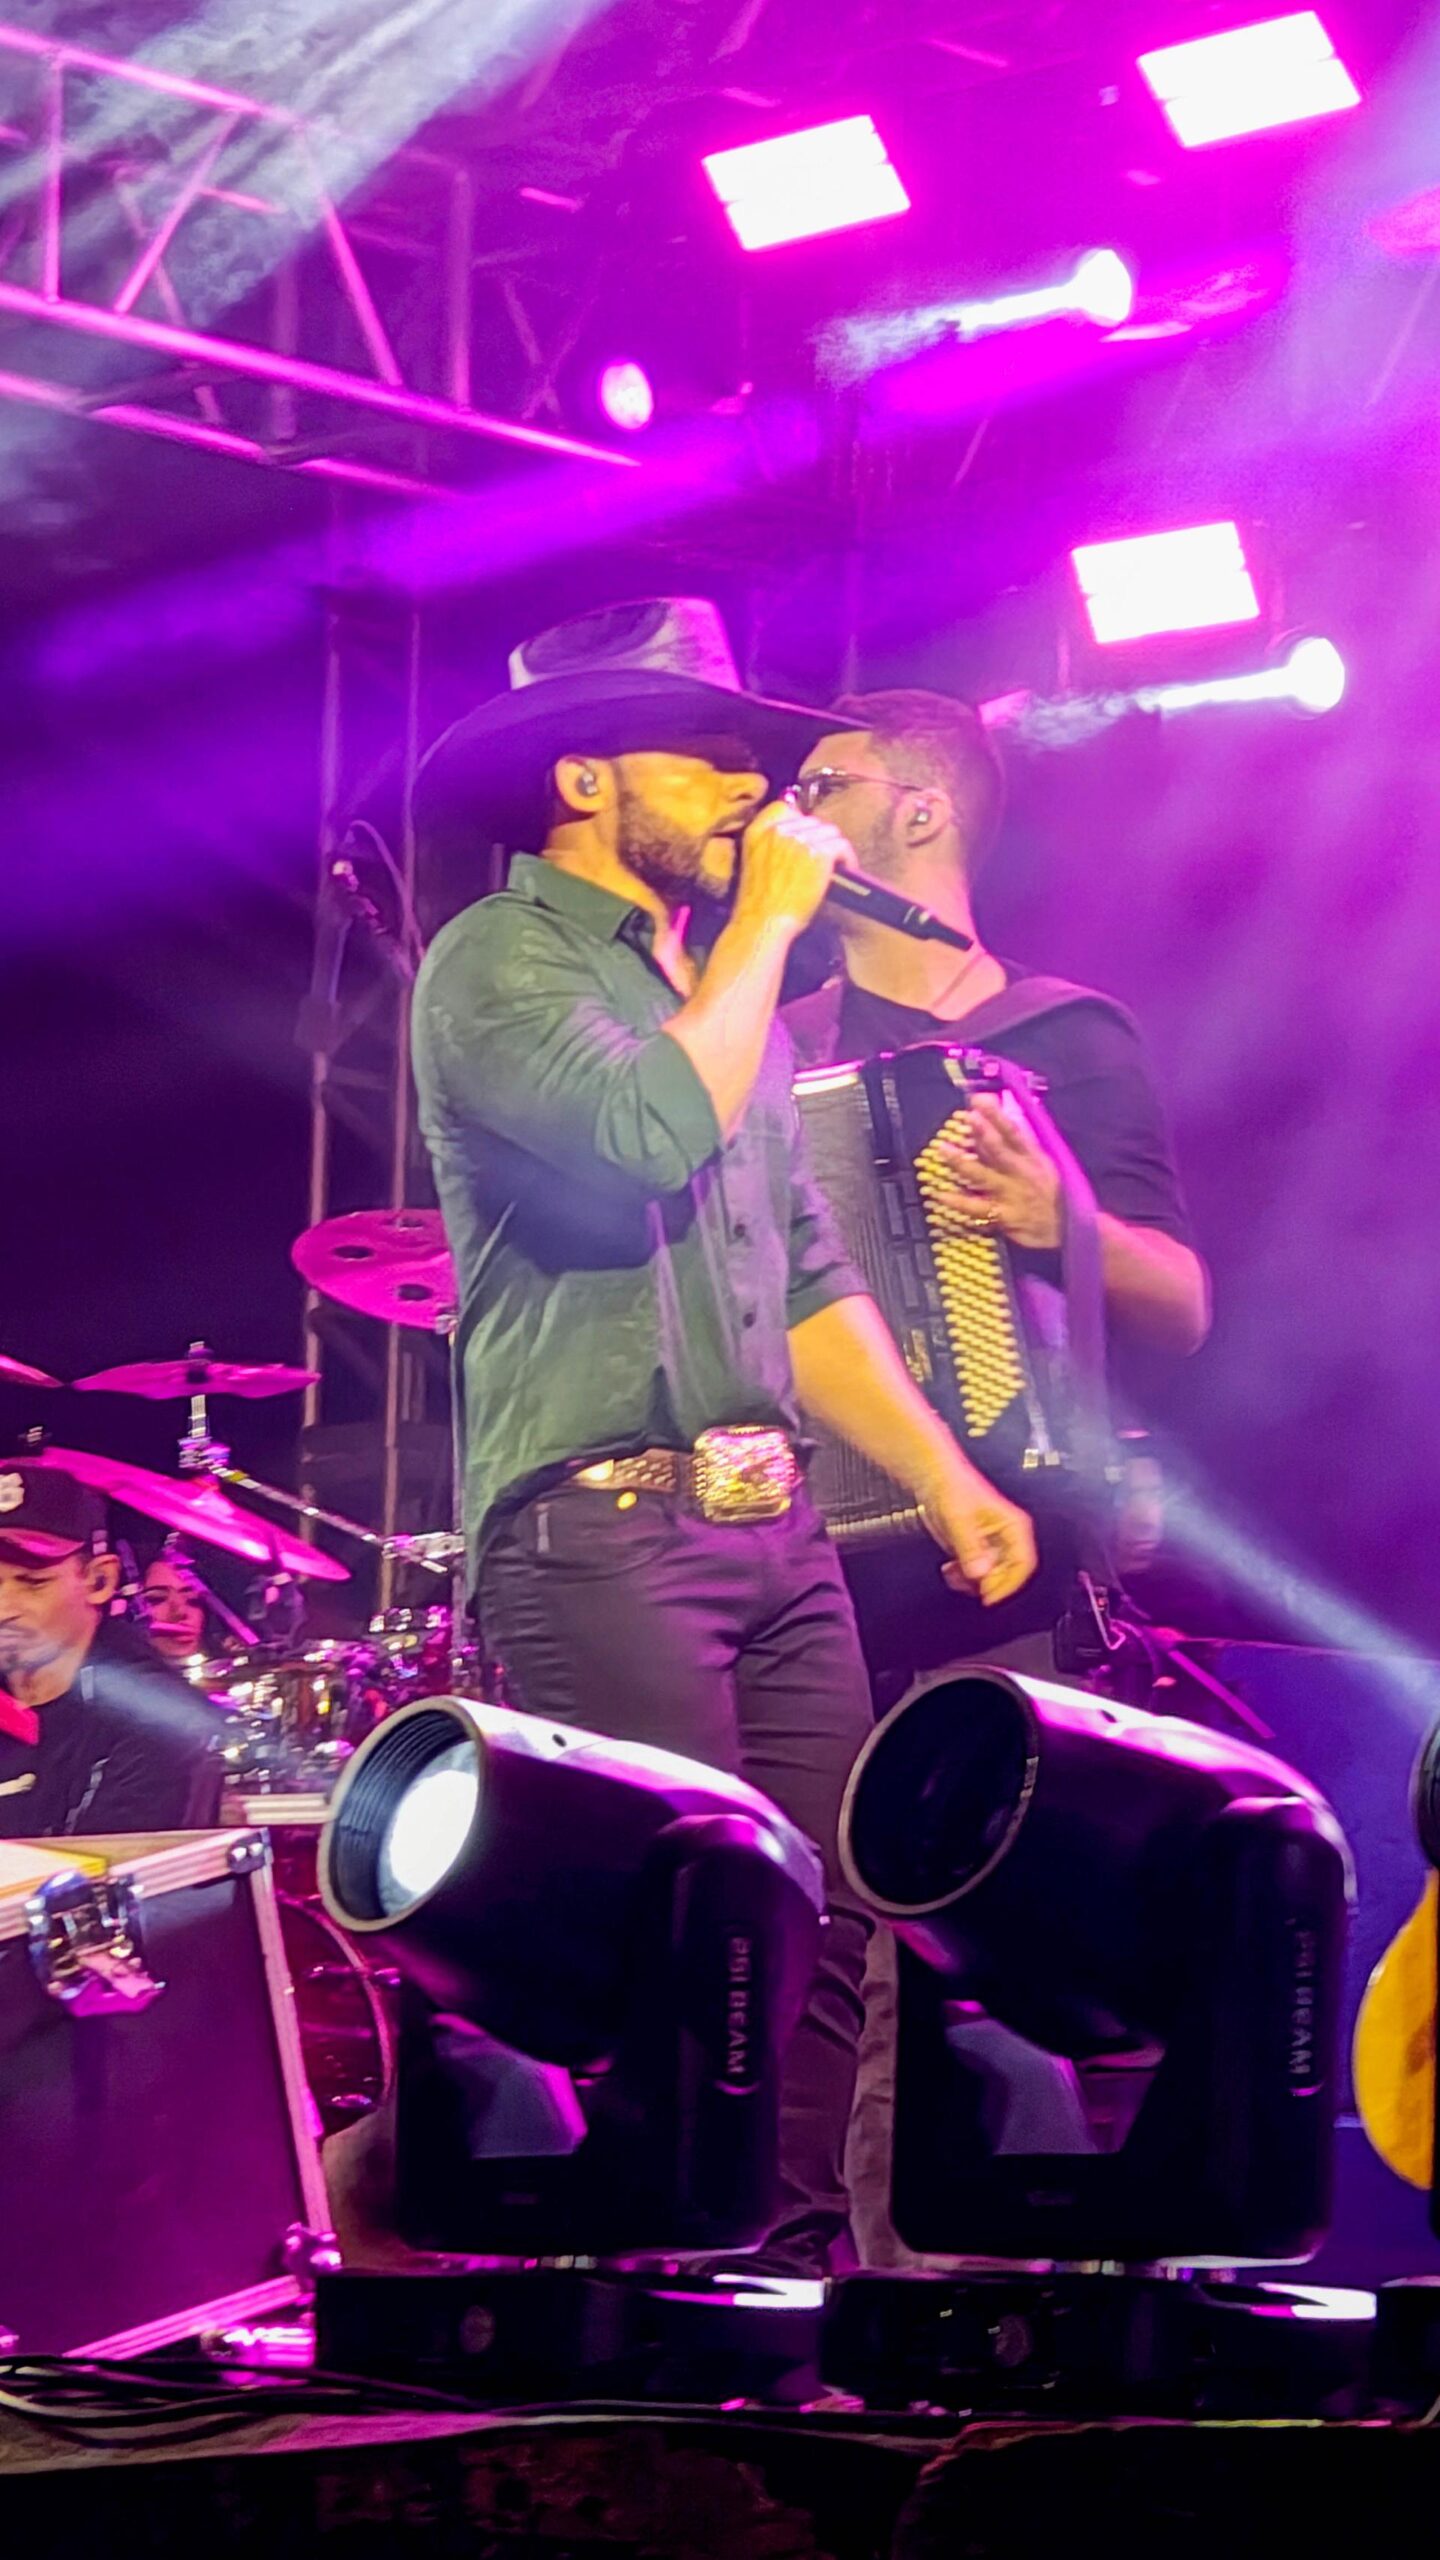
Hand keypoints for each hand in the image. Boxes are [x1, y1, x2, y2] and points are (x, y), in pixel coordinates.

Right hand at [731, 801, 844, 939]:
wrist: (765, 923)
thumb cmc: (760, 904)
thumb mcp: (753, 864)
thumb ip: (769, 845)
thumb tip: (798, 836)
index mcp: (757, 831)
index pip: (784, 807)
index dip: (799, 821)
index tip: (806, 836)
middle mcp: (778, 830)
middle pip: (811, 821)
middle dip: (819, 839)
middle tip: (823, 858)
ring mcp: (799, 839)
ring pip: (830, 831)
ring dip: (834, 848)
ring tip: (836, 865)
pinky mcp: (819, 852)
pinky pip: (841, 845)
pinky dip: (848, 858)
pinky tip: (846, 869)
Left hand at [918, 1464, 1037, 1605]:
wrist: (934, 1480)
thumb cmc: (953, 1488)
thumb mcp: (960, 1519)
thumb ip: (970, 1547)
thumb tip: (979, 1573)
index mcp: (1015, 1527)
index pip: (1024, 1564)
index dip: (1009, 1584)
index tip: (989, 1595)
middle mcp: (1007, 1539)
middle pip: (1007, 1575)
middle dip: (986, 1583)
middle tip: (966, 1582)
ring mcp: (991, 1547)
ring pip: (990, 1578)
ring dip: (972, 1583)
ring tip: (954, 1573)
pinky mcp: (977, 1552)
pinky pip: (976, 1575)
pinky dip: (963, 1578)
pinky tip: (950, 1569)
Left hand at [937, 1095, 1060, 1249]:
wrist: (1064, 1229)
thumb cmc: (1048, 1192)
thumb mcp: (1042, 1162)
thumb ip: (1020, 1141)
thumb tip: (1004, 1112)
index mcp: (1032, 1157)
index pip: (1014, 1132)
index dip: (997, 1115)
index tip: (980, 1099)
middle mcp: (1021, 1173)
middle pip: (1000, 1150)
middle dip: (984, 1132)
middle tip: (967, 1116)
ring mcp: (1011, 1194)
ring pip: (984, 1176)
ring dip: (962, 1162)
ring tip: (943, 1149)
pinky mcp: (1003, 1216)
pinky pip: (977, 1208)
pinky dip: (958, 1202)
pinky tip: (940, 1194)